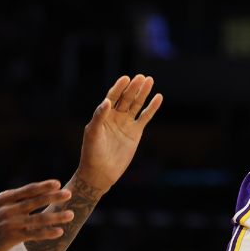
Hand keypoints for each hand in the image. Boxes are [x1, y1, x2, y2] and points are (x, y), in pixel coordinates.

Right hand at [0, 180, 72, 250]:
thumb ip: (14, 199)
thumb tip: (34, 192)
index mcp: (6, 198)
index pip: (28, 190)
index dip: (44, 186)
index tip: (58, 184)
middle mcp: (9, 209)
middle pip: (36, 201)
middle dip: (54, 197)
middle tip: (70, 194)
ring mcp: (10, 223)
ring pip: (39, 218)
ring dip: (56, 216)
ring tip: (71, 215)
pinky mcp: (12, 237)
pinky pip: (34, 234)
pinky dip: (47, 232)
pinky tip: (59, 232)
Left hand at [75, 74, 162, 192]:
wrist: (100, 173)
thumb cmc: (92, 153)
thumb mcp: (92, 134)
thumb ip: (99, 117)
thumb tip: (107, 101)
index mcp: (103, 115)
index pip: (112, 97)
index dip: (119, 87)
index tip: (126, 78)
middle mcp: (115, 117)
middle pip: (126, 98)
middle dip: (133, 88)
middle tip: (141, 77)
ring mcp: (126, 124)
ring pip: (136, 105)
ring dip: (143, 93)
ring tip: (150, 80)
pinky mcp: (135, 133)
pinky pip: (145, 117)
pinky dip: (152, 108)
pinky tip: (158, 97)